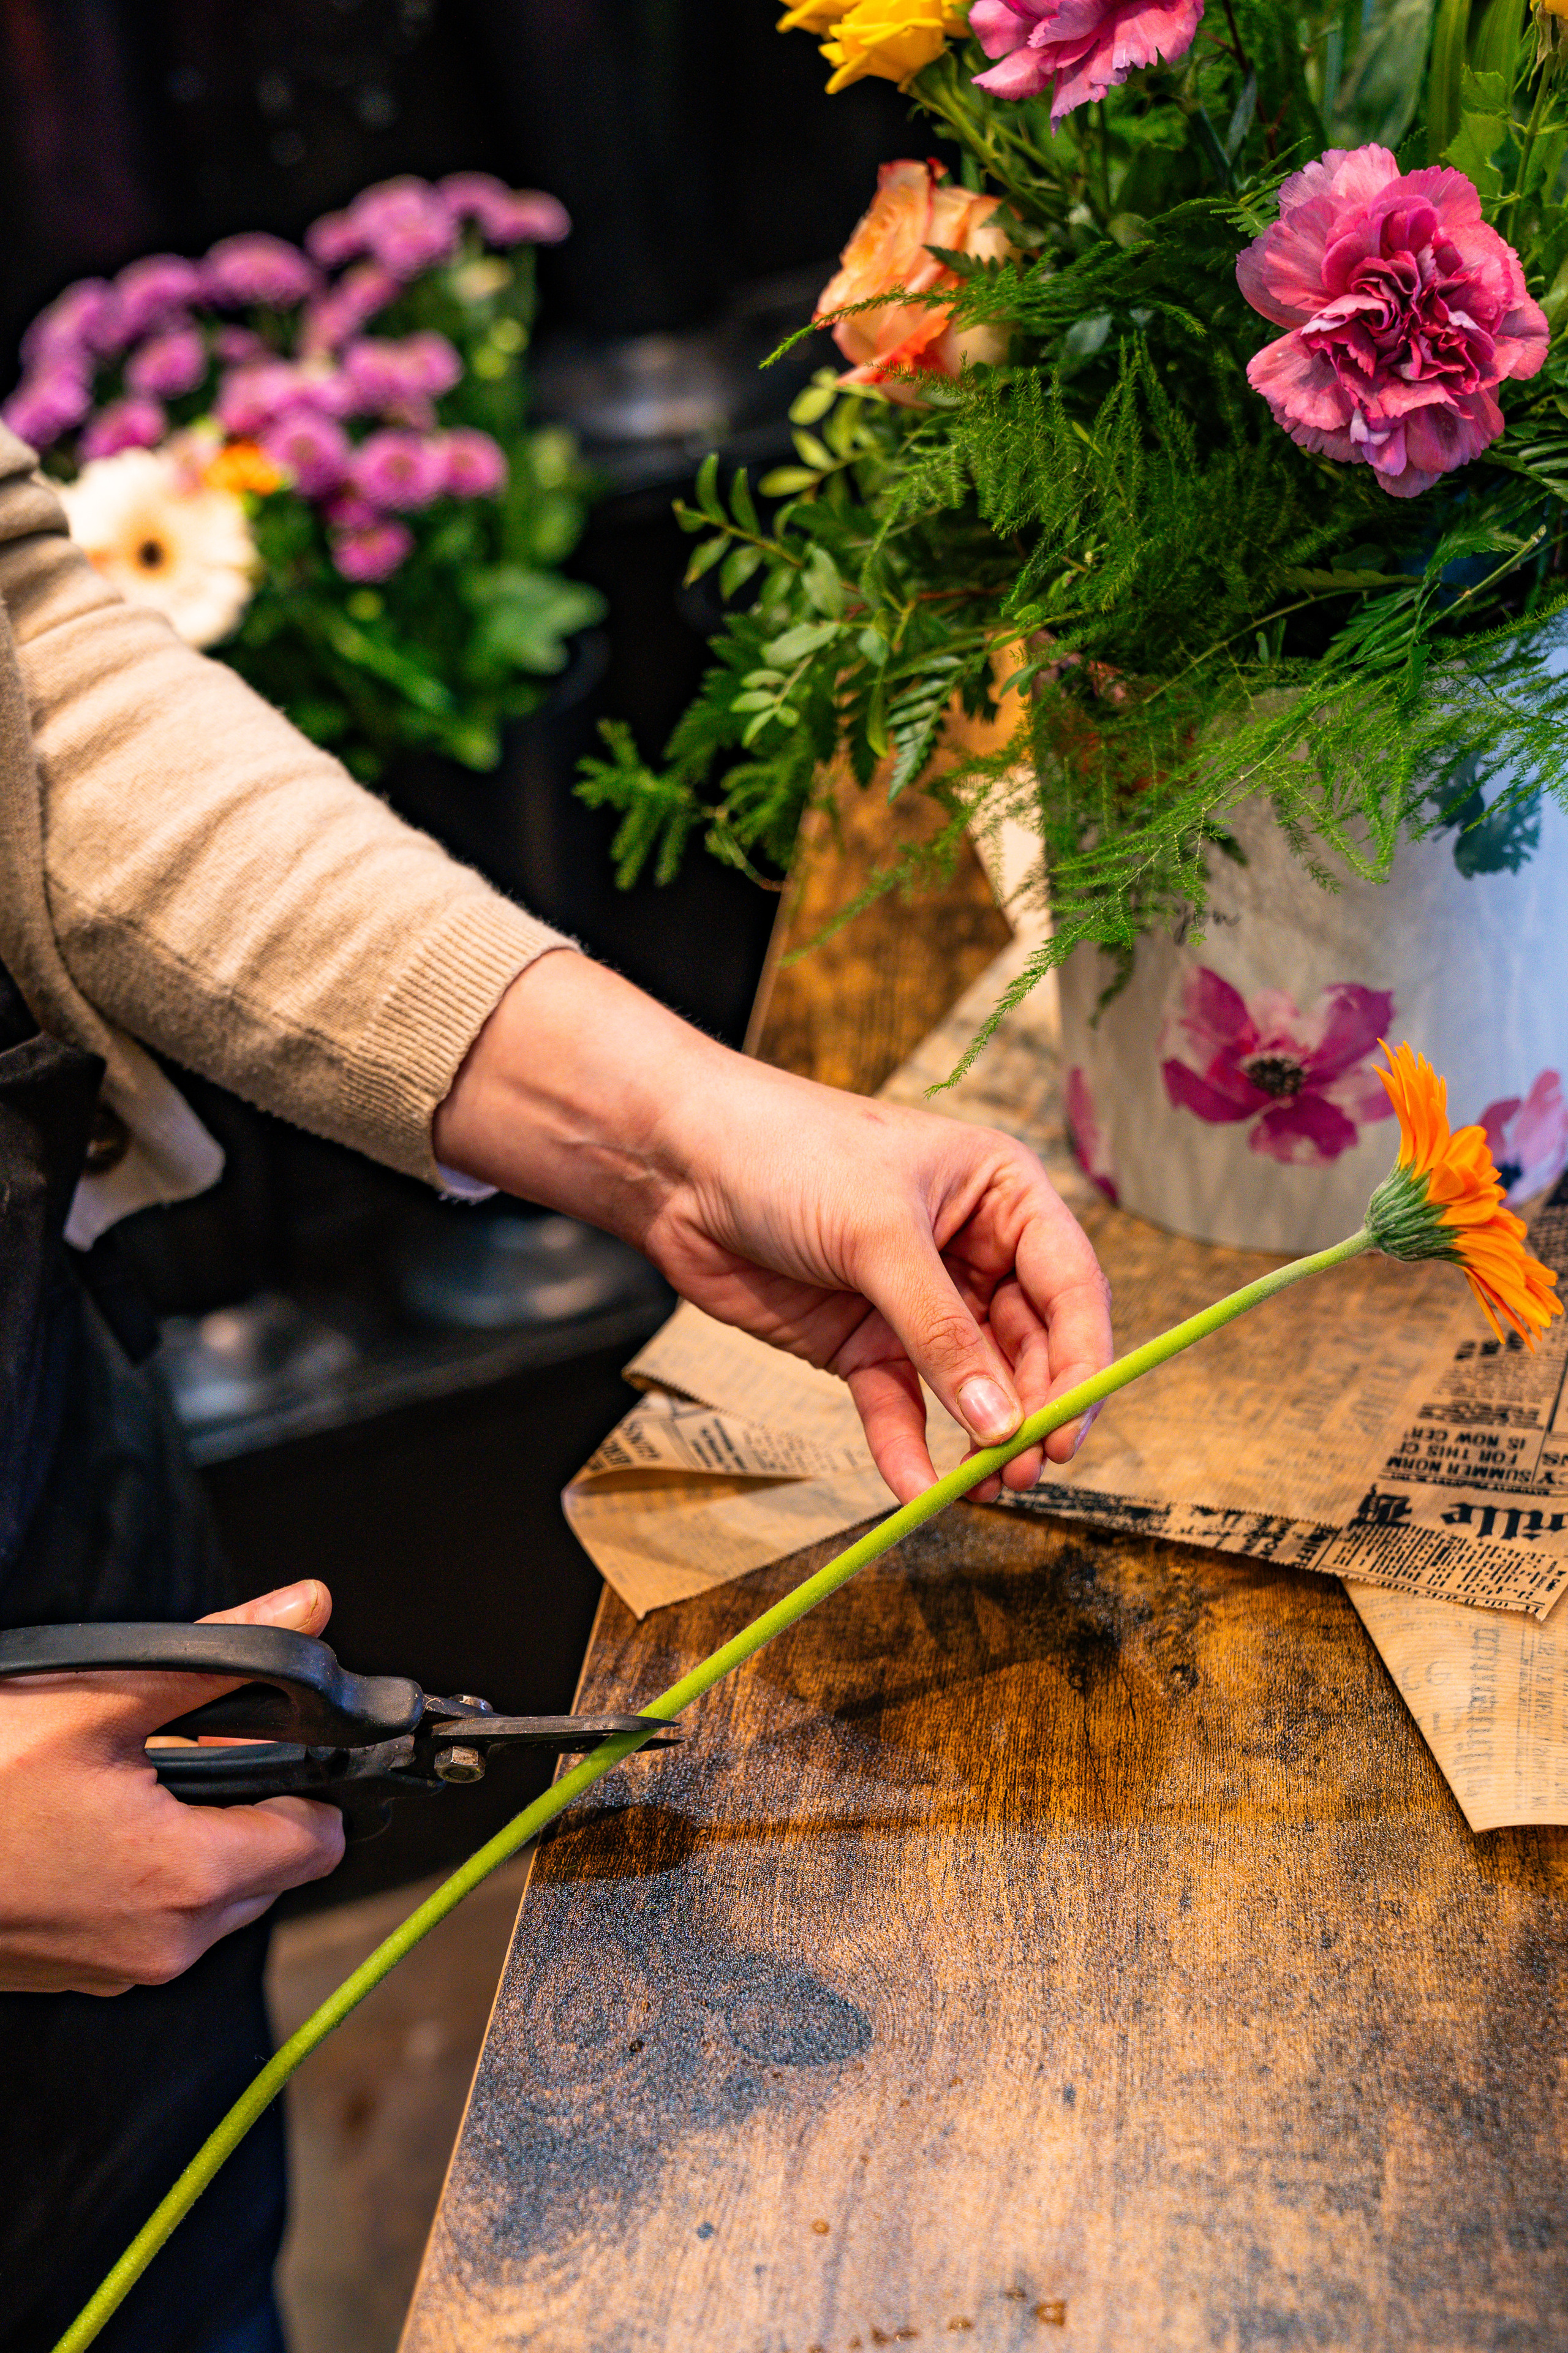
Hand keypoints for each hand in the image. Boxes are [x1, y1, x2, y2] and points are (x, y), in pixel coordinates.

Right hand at [0, 1581, 344, 1995]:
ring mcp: (120, 1967)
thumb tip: (310, 1605)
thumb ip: (223, 1654)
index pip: (321, 1841)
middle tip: (180, 1749)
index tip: (264, 1739)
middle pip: (274, 1869)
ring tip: (128, 1780)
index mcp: (189, 1880)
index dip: (308, 1780)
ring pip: (216, 1897)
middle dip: (248, 1804)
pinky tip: (94, 1822)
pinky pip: (157, 1920)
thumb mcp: (101, 1697)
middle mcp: (167, 1944)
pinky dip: (148, 1871)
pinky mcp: (81, 1969)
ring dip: (197, 1836)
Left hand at [434, 954, 1112, 1502]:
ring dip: (977, 1442)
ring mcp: (917, 1302)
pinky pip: (899, 1405)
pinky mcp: (863, 1343)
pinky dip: (907, 1447)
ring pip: (969, 1386)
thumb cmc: (788, 1153)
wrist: (677, 1164)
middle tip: (1026, 1474)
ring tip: (981, 1492)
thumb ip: (941, 1331)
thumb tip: (1002, 1424)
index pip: (1070, 1285)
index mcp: (1003, 1194)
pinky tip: (915, 1489)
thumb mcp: (877, 1234)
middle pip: (1029, 1347)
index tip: (1071, 1430)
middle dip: (1030, 1412)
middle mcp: (973, 1251)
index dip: (1082, 1361)